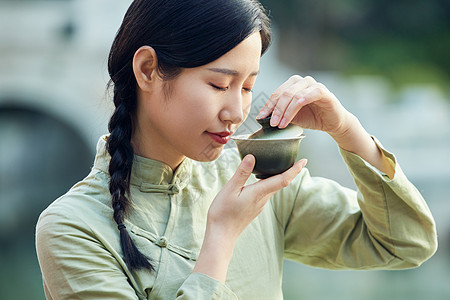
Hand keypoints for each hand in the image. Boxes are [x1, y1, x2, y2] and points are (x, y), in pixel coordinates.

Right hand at [207, 154, 306, 239]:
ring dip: (279, 177)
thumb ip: (241, 173)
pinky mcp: (255, 208)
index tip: (304, 160)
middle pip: (281, 183)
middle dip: (290, 171)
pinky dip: (269, 183)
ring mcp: (260, 205)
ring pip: (273, 188)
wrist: (222, 235)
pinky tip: (263, 179)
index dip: (294, 169)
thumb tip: (252, 157)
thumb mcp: (230, 190)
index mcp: (259, 193)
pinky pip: (266, 193)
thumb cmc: (223, 213)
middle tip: (295, 158)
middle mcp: (263, 200)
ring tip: (280, 165)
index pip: (283, 180)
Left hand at [256, 75, 394, 177]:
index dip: (268, 106)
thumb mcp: (292, 117)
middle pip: (283, 93)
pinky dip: (299, 104)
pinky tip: (292, 114)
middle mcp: (302, 82)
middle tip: (271, 124)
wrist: (332, 123)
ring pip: (294, 95)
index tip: (260, 118)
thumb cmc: (312, 117)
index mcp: (293, 85)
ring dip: (285, 111)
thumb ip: (280, 114)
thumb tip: (262, 116)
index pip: (276, 94)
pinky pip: (308, 95)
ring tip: (280, 124)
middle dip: (276, 110)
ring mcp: (313, 85)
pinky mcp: (323, 91)